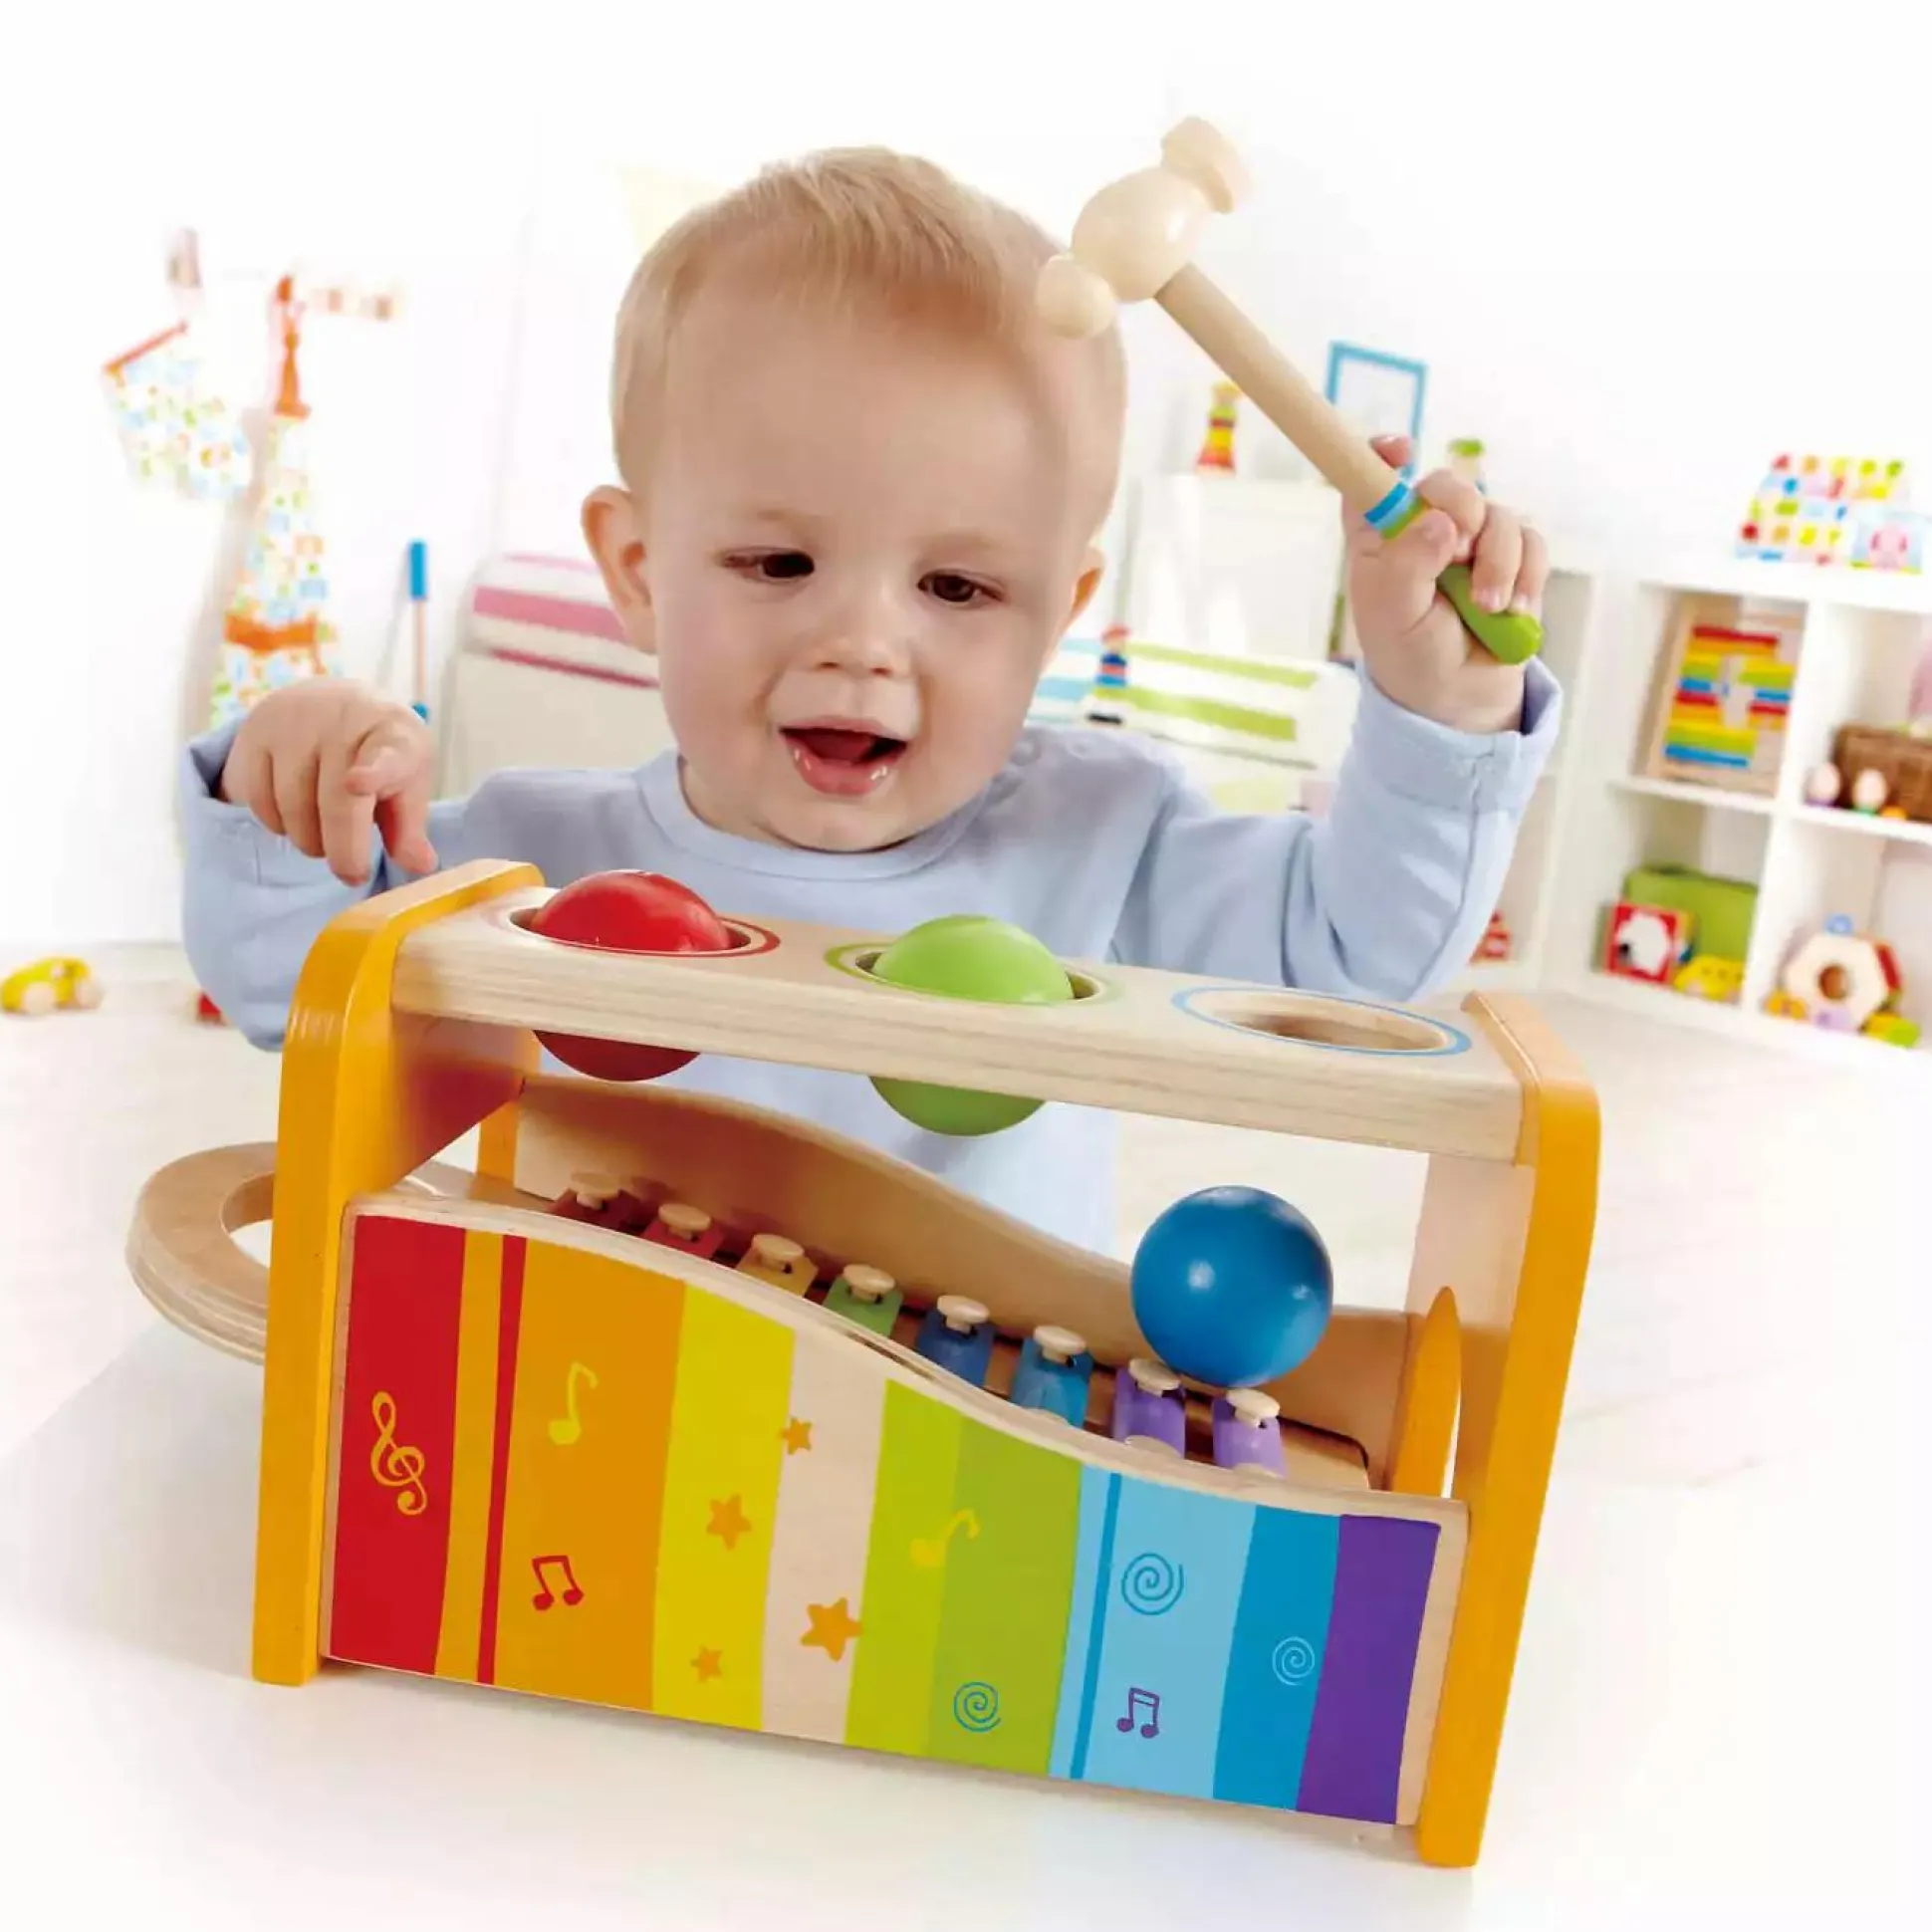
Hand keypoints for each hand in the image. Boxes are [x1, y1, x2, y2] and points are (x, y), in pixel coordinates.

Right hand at [218, 680, 436, 883]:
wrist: (329, 703)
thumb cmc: (377, 754)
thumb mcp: (405, 783)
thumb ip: (409, 828)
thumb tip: (421, 866)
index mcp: (394, 733)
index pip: (388, 755)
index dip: (374, 772)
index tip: (357, 784)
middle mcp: (344, 719)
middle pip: (337, 803)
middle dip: (345, 852)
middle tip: (352, 875)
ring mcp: (296, 722)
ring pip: (294, 807)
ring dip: (310, 841)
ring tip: (325, 836)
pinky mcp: (257, 732)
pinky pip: (260, 800)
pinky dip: (277, 824)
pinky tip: (295, 816)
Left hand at [1343, 435, 1544, 733]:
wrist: (1458, 696)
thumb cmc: (1411, 653)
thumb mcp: (1394, 616)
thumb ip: (1408, 565)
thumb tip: (1438, 522)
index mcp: (1378, 537)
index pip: (1371, 479)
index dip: (1382, 455)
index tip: (1402, 452)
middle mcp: (1422, 528)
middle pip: (1446, 485)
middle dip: (1463, 513)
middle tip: (1460, 554)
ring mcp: (1471, 539)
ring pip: (1498, 514)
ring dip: (1499, 562)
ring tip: (1488, 608)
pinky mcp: (1511, 556)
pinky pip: (1532, 540)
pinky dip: (1528, 574)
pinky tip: (1513, 610)